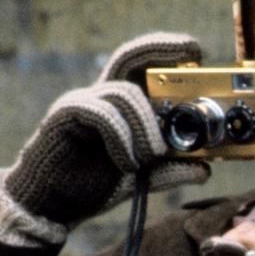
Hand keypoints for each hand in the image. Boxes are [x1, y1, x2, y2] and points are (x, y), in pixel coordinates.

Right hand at [0, 33, 210, 225]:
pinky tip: (127, 162)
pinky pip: (102, 113)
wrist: (49, 206)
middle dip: (162, 48)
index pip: (142, 67)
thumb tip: (205, 168)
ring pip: (123, 93)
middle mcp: (100, 96)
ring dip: (147, 125)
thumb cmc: (88, 185)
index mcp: (119, 106)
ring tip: (152, 155)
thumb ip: (168, 170)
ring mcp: (81, 103)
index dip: (166, 53)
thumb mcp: (139, 178)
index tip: (196, 52)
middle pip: (129, 56)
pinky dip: (122, 136)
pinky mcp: (65, 116)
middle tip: (191, 54)